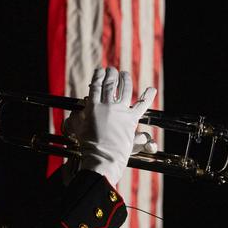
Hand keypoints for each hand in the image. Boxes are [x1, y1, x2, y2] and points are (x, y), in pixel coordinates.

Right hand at [67, 67, 156, 185]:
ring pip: (125, 89)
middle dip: (111, 74)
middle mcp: (107, 106)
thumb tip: (76, 112)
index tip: (100, 71)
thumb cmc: (88, 146)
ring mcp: (120, 112)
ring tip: (124, 74)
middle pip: (110, 84)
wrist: (103, 157)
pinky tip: (152, 89)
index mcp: (93, 106)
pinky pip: (142, 105)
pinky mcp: (131, 120)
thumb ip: (77, 118)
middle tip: (111, 70)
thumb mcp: (78, 130)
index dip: (98, 76)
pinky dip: (148, 96)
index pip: (96, 86)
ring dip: (125, 79)